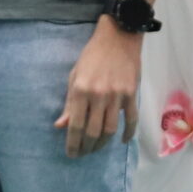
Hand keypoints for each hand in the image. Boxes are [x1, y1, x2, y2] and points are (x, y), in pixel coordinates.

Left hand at [58, 24, 143, 157]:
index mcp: (81, 91)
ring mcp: (117, 96)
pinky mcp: (131, 94)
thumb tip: (61, 126)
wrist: (118, 37)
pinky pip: (131, 118)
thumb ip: (69, 103)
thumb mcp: (74, 76)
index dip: (72, 144)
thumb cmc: (92, 56)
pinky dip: (128, 132)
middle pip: (93, 132)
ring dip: (103, 143)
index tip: (71, 154)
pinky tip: (123, 141)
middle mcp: (99, 96)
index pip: (76, 126)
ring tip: (96, 149)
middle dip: (86, 147)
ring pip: (111, 129)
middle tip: (83, 154)